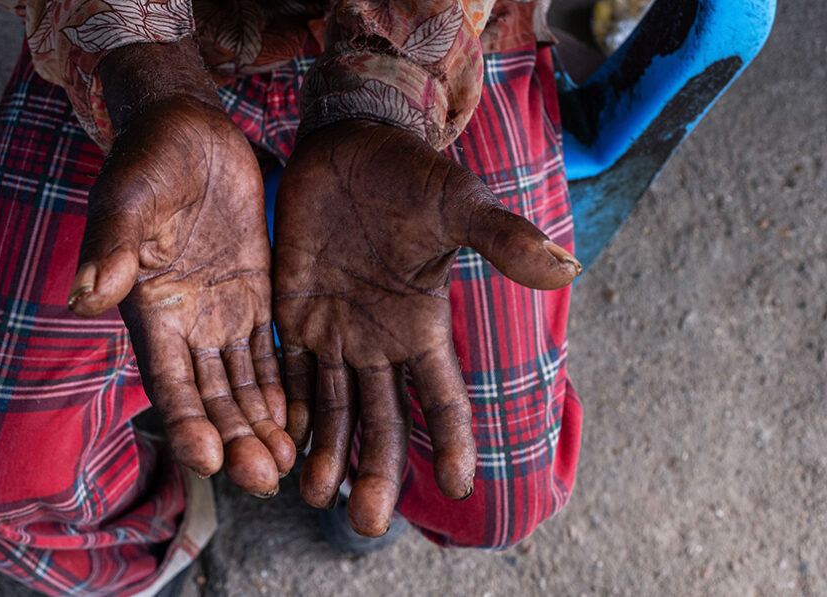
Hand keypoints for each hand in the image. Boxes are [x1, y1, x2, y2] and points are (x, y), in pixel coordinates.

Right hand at [67, 42, 293, 496]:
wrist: (188, 131)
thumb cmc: (148, 158)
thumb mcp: (128, 194)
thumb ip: (112, 243)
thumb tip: (87, 294)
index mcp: (150, 309)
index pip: (167, 380)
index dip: (185, 423)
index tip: (209, 463)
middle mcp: (185, 323)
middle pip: (210, 397)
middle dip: (235, 440)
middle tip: (267, 478)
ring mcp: (222, 313)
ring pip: (243, 384)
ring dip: (262, 425)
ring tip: (290, 463)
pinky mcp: (255, 296)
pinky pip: (271, 352)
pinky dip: (284, 387)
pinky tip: (305, 419)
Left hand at [274, 120, 579, 534]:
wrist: (348, 145)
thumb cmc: (408, 173)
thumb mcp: (456, 204)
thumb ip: (502, 239)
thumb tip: (568, 268)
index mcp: (423, 325)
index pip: (442, 396)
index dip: (453, 439)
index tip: (461, 486)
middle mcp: (379, 340)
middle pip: (382, 419)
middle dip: (378, 470)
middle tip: (368, 524)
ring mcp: (334, 331)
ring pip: (332, 407)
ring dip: (326, 453)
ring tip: (314, 496)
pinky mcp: (293, 314)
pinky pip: (288, 372)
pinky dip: (286, 409)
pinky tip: (279, 444)